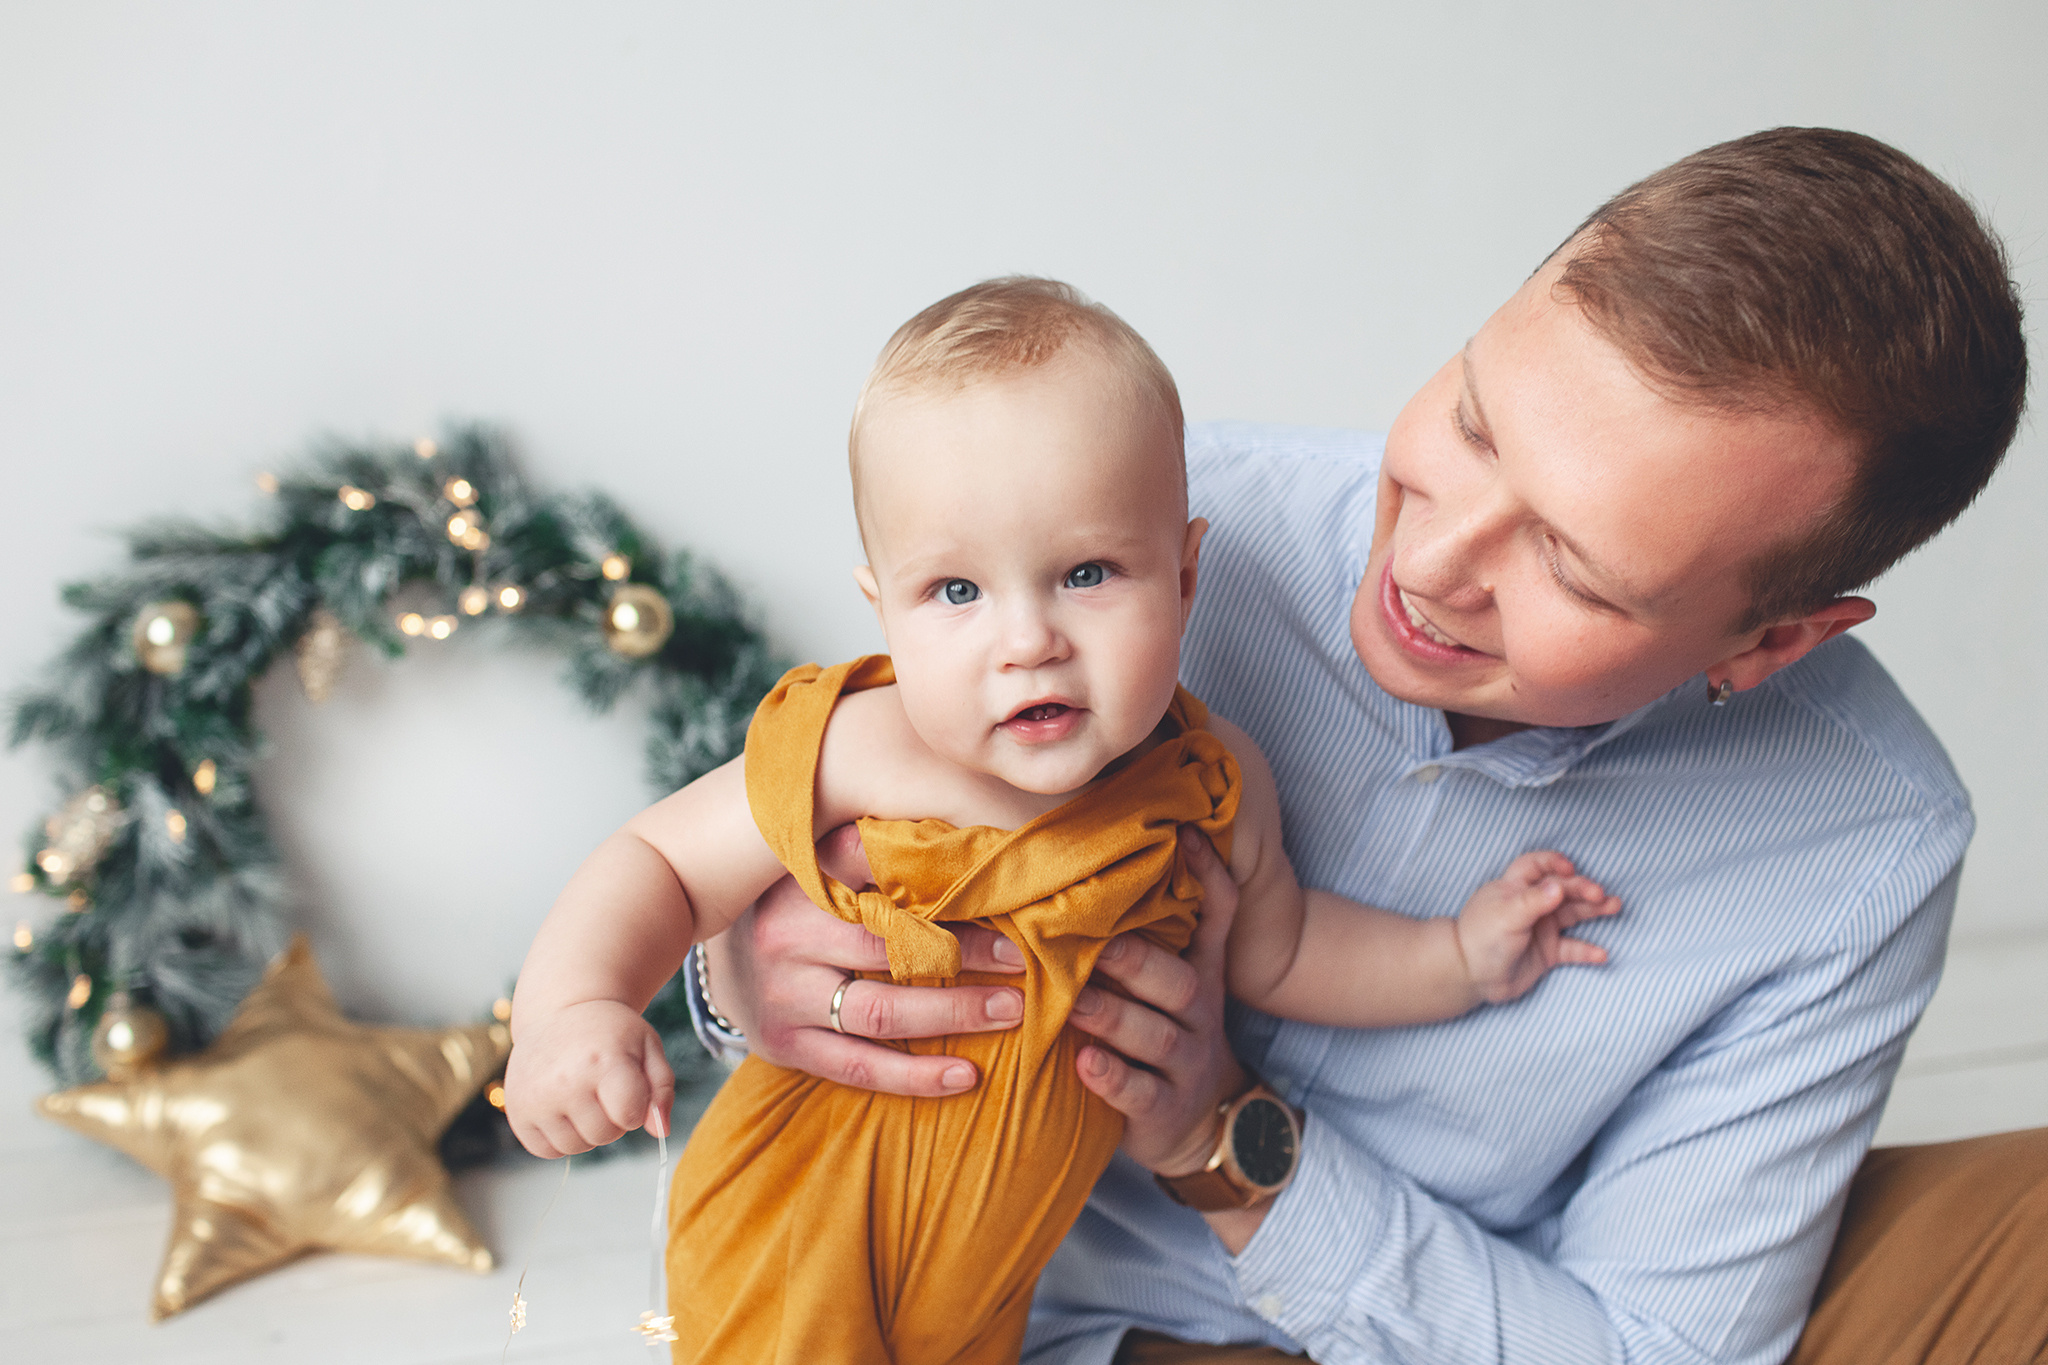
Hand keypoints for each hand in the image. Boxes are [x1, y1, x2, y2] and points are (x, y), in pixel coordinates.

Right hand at [503, 998, 673, 1158]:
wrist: (560, 1010)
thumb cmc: (611, 1033)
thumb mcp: (647, 1047)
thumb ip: (661, 1089)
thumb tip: (660, 1131)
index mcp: (603, 1061)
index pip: (630, 1116)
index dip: (636, 1107)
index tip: (629, 1086)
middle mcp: (565, 1081)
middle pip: (605, 1135)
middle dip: (614, 1119)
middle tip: (604, 1087)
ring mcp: (536, 1098)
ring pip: (577, 1147)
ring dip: (587, 1130)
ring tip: (584, 1095)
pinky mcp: (517, 1112)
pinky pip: (547, 1150)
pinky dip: (560, 1138)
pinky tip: (563, 1107)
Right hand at [700, 823, 1026, 1095]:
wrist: (709, 951)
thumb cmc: (789, 896)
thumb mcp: (811, 857)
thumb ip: (869, 846)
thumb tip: (962, 833)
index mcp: (800, 878)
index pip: (876, 872)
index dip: (942, 880)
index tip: (1002, 886)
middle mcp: (786, 936)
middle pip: (888, 945)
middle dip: (965, 952)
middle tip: (1024, 956)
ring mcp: (783, 996)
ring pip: (879, 1012)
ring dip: (953, 1014)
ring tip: (1013, 1010)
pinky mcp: (783, 1044)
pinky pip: (858, 1067)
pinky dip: (915, 1077)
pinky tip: (967, 1075)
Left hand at [1069, 828, 1248, 1178]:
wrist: (1199, 1123)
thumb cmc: (1164, 1034)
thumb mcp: (1169, 984)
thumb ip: (1147, 934)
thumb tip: (1099, 865)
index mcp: (1197, 972)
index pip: (1217, 916)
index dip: (1208, 876)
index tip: (1185, 834)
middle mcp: (1198, 1013)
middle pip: (1175, 980)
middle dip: (1132, 959)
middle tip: (1088, 940)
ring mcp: (1185, 1062)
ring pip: (1153, 1035)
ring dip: (1110, 1015)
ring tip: (1069, 1003)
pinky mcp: (1165, 1109)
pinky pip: (1140, 1093)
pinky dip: (1112, 1078)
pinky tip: (1084, 1063)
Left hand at [1456, 851, 1620, 1004]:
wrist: (1469, 975)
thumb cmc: (1481, 938)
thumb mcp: (1506, 915)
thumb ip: (1533, 900)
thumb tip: (1559, 885)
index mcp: (1515, 888)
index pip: (1537, 865)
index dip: (1554, 863)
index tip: (1570, 869)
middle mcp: (1531, 905)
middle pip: (1563, 889)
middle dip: (1583, 889)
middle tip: (1600, 894)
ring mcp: (1540, 928)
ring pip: (1573, 914)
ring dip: (1594, 911)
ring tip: (1615, 906)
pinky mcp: (1547, 953)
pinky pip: (1572, 948)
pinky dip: (1587, 950)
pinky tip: (1602, 954)